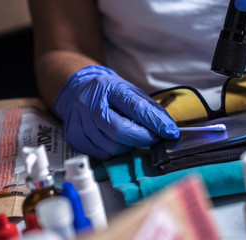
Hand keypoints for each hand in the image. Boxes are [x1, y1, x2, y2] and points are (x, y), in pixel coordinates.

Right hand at [54, 65, 178, 159]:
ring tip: (132, 135)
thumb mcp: (130, 91)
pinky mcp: (75, 138)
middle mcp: (90, 104)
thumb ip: (148, 108)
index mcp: (108, 88)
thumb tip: (168, 128)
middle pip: (120, 131)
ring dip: (129, 146)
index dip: (155, 122)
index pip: (135, 107)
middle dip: (143, 138)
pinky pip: (102, 154)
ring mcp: (80, 122)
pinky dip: (115, 151)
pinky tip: (117, 140)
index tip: (170, 132)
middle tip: (154, 138)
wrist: (79, 91)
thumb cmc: (109, 93)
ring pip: (112, 146)